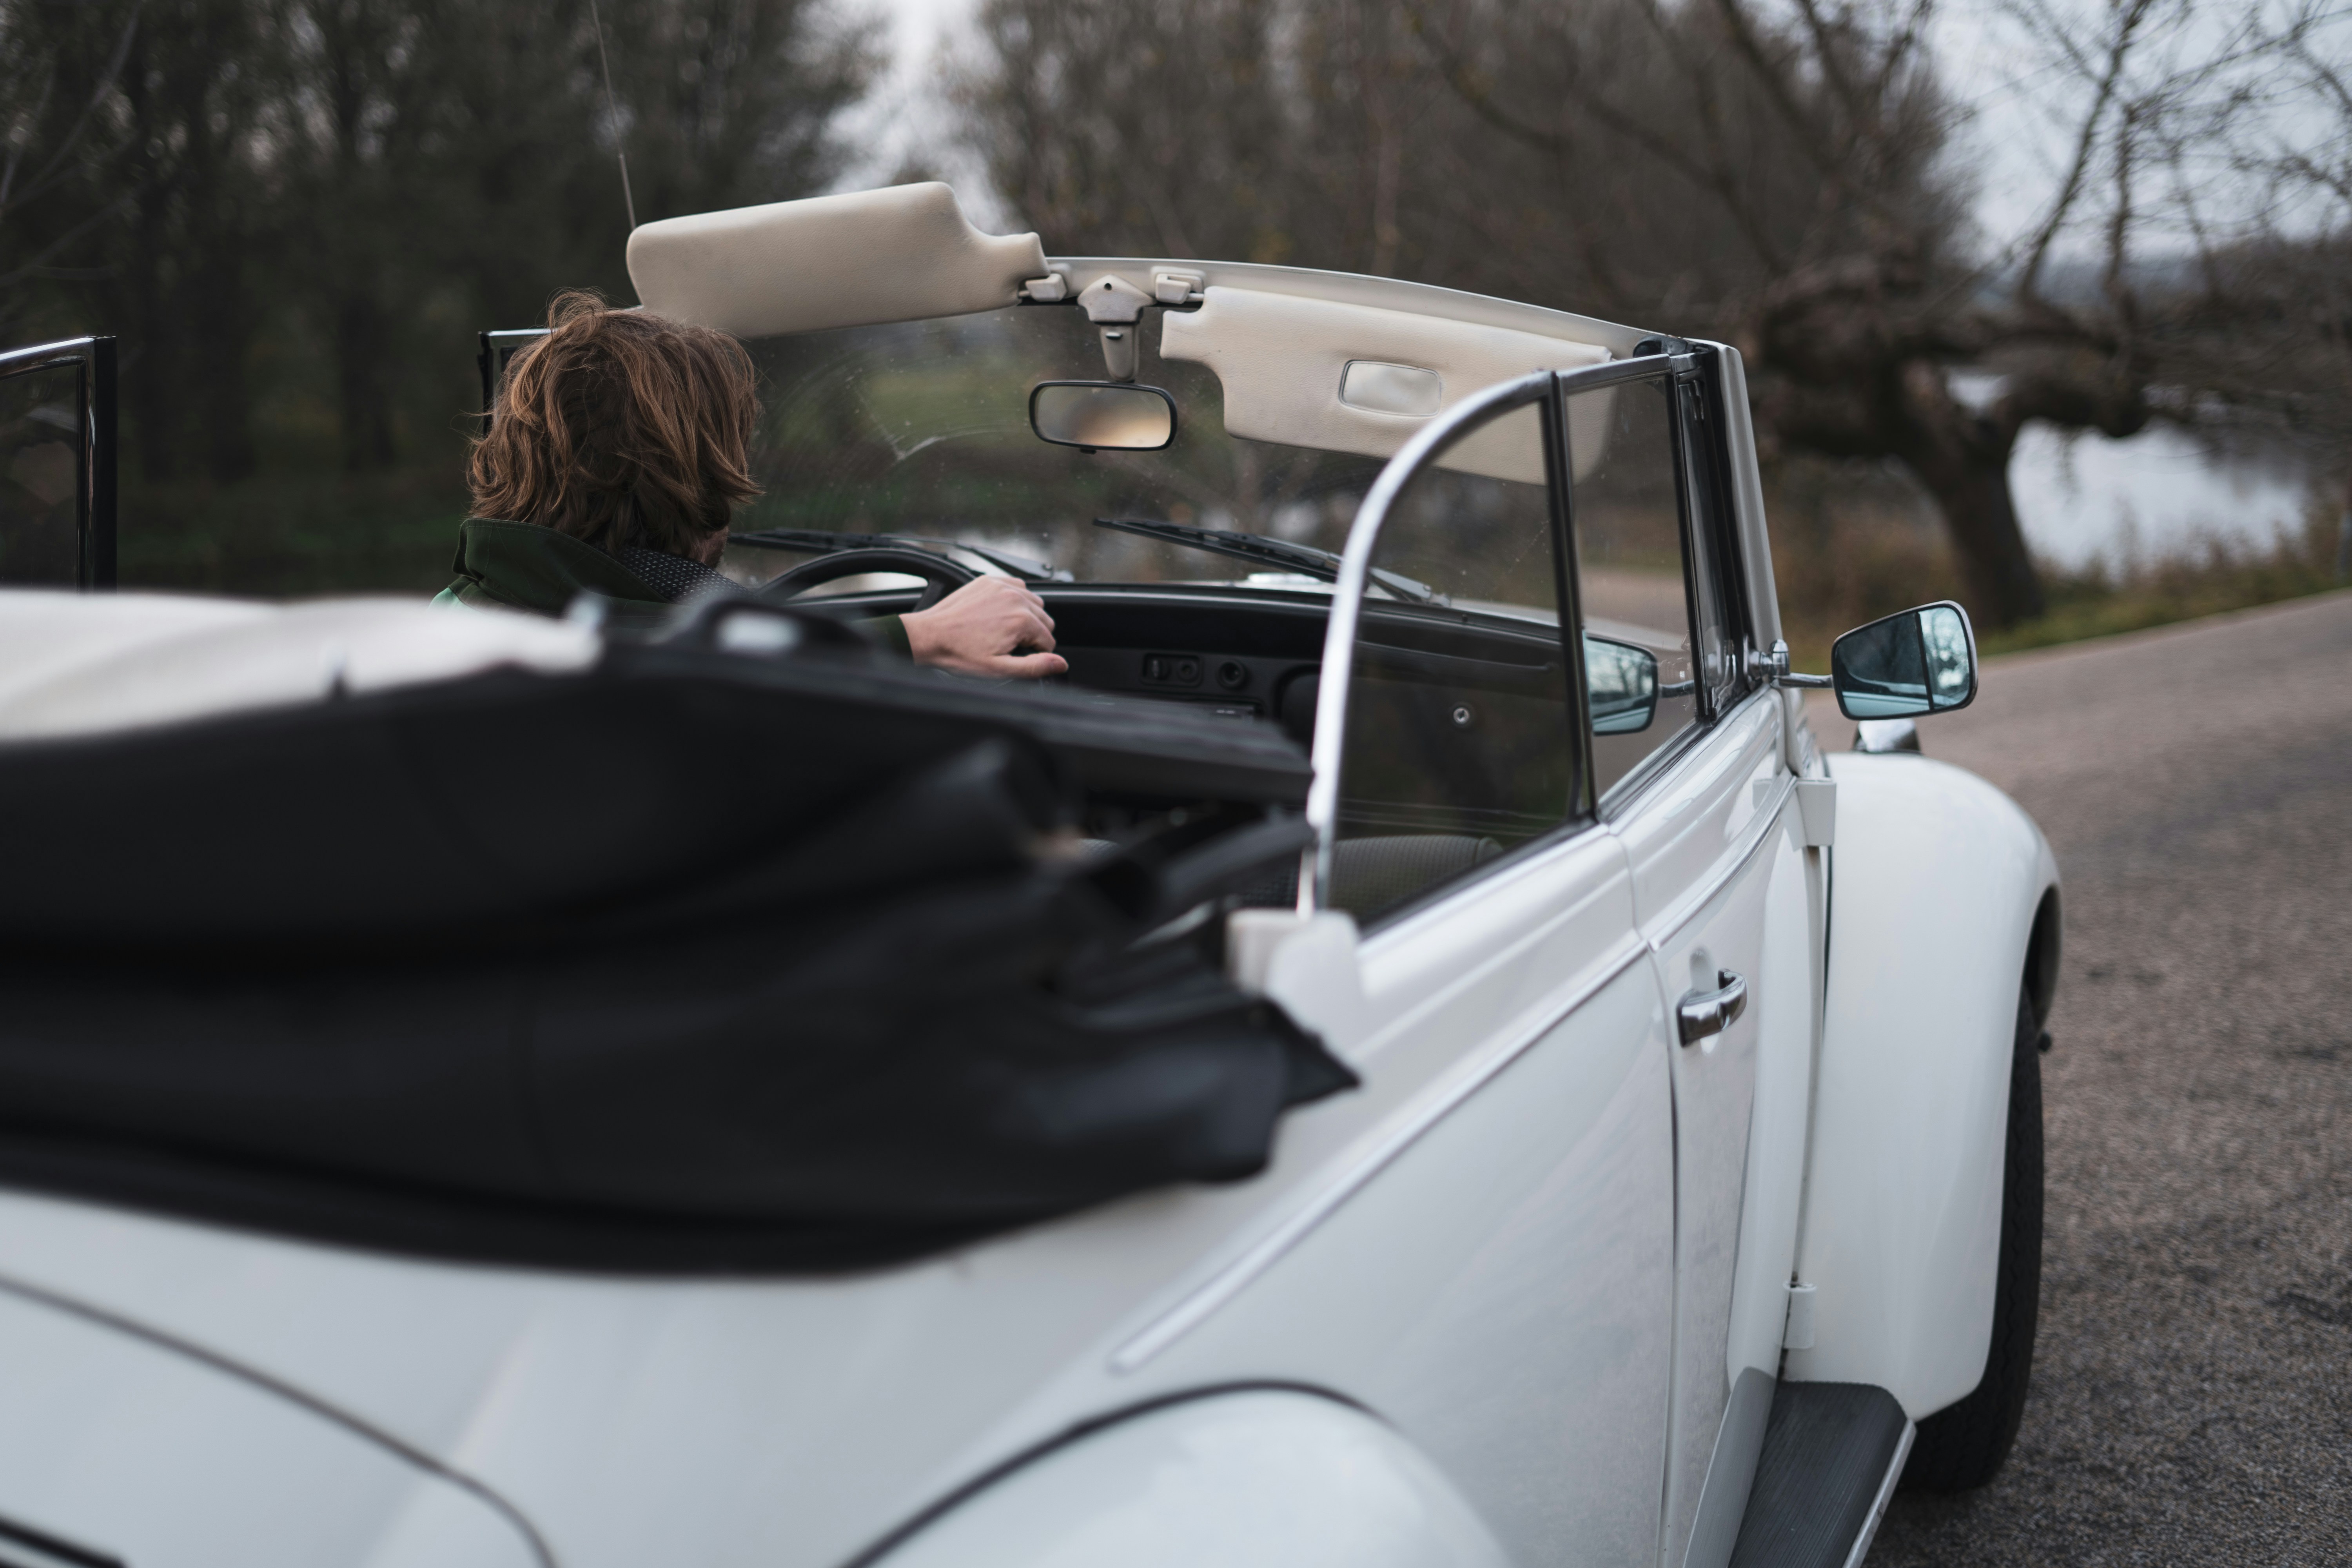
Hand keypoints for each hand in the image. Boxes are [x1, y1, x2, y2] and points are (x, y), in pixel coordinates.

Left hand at [901, 576, 1068, 678]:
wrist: (929, 636)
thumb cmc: (959, 653)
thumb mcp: (999, 669)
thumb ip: (1035, 666)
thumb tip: (1060, 663)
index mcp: (1021, 620)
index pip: (1048, 640)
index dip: (1035, 653)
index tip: (1015, 655)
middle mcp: (1015, 598)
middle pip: (1044, 620)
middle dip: (1032, 635)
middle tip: (1008, 645)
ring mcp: (1001, 586)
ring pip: (1033, 602)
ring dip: (1025, 616)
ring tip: (1004, 631)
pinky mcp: (989, 580)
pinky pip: (1017, 587)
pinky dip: (1014, 600)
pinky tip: (1000, 614)